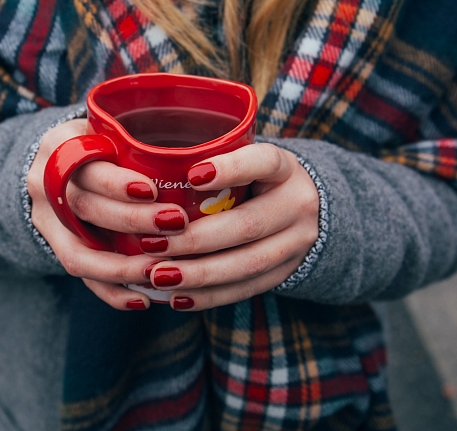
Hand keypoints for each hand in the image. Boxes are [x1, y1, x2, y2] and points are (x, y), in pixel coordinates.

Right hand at [26, 119, 188, 309]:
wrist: (57, 164)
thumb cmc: (100, 142)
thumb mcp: (109, 128)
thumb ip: (138, 139)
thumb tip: (205, 155)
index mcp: (60, 146)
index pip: (84, 165)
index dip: (116, 182)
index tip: (152, 190)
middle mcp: (44, 183)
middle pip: (84, 208)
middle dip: (131, 221)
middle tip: (175, 224)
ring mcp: (45, 220)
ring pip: (78, 252)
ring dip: (122, 267)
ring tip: (160, 272)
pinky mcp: (54, 247)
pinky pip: (80, 276)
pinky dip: (111, 291)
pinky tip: (143, 299)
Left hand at [142, 143, 318, 310]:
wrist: (307, 209)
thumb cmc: (255, 178)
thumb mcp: (246, 158)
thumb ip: (212, 160)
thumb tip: (149, 167)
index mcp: (285, 168)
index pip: (264, 162)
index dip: (231, 169)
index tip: (191, 176)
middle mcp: (297, 204)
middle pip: (248, 225)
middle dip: (196, 239)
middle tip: (151, 244)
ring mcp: (297, 243)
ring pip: (248, 264)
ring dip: (199, 274)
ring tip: (158, 276)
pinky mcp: (286, 273)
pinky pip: (246, 288)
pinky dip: (209, 296)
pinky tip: (177, 297)